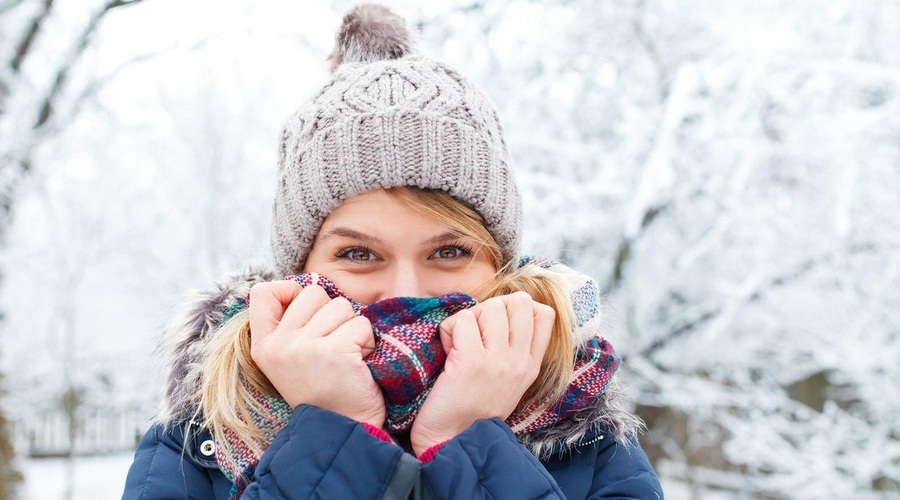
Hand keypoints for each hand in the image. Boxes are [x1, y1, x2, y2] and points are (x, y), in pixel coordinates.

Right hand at [248, 281, 385, 426]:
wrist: (342, 430)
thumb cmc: (323, 389)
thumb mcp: (289, 359)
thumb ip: (289, 324)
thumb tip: (304, 288)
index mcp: (264, 346)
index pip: (263, 291)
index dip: (290, 291)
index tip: (307, 316)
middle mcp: (279, 345)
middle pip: (314, 292)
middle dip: (332, 314)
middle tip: (332, 347)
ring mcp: (305, 348)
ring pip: (341, 306)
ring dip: (352, 328)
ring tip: (346, 357)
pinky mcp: (335, 352)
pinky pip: (361, 324)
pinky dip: (367, 342)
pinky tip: (358, 364)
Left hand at [410, 291, 554, 455]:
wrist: (452, 441)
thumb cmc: (473, 409)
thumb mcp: (510, 382)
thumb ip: (516, 351)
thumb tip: (509, 310)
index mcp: (531, 366)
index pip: (545, 314)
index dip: (517, 308)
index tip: (496, 325)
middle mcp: (519, 362)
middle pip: (519, 302)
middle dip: (492, 308)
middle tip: (476, 331)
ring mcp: (498, 361)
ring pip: (490, 307)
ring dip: (468, 319)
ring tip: (460, 343)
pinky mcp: (471, 361)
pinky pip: (461, 320)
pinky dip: (448, 330)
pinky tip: (447, 351)